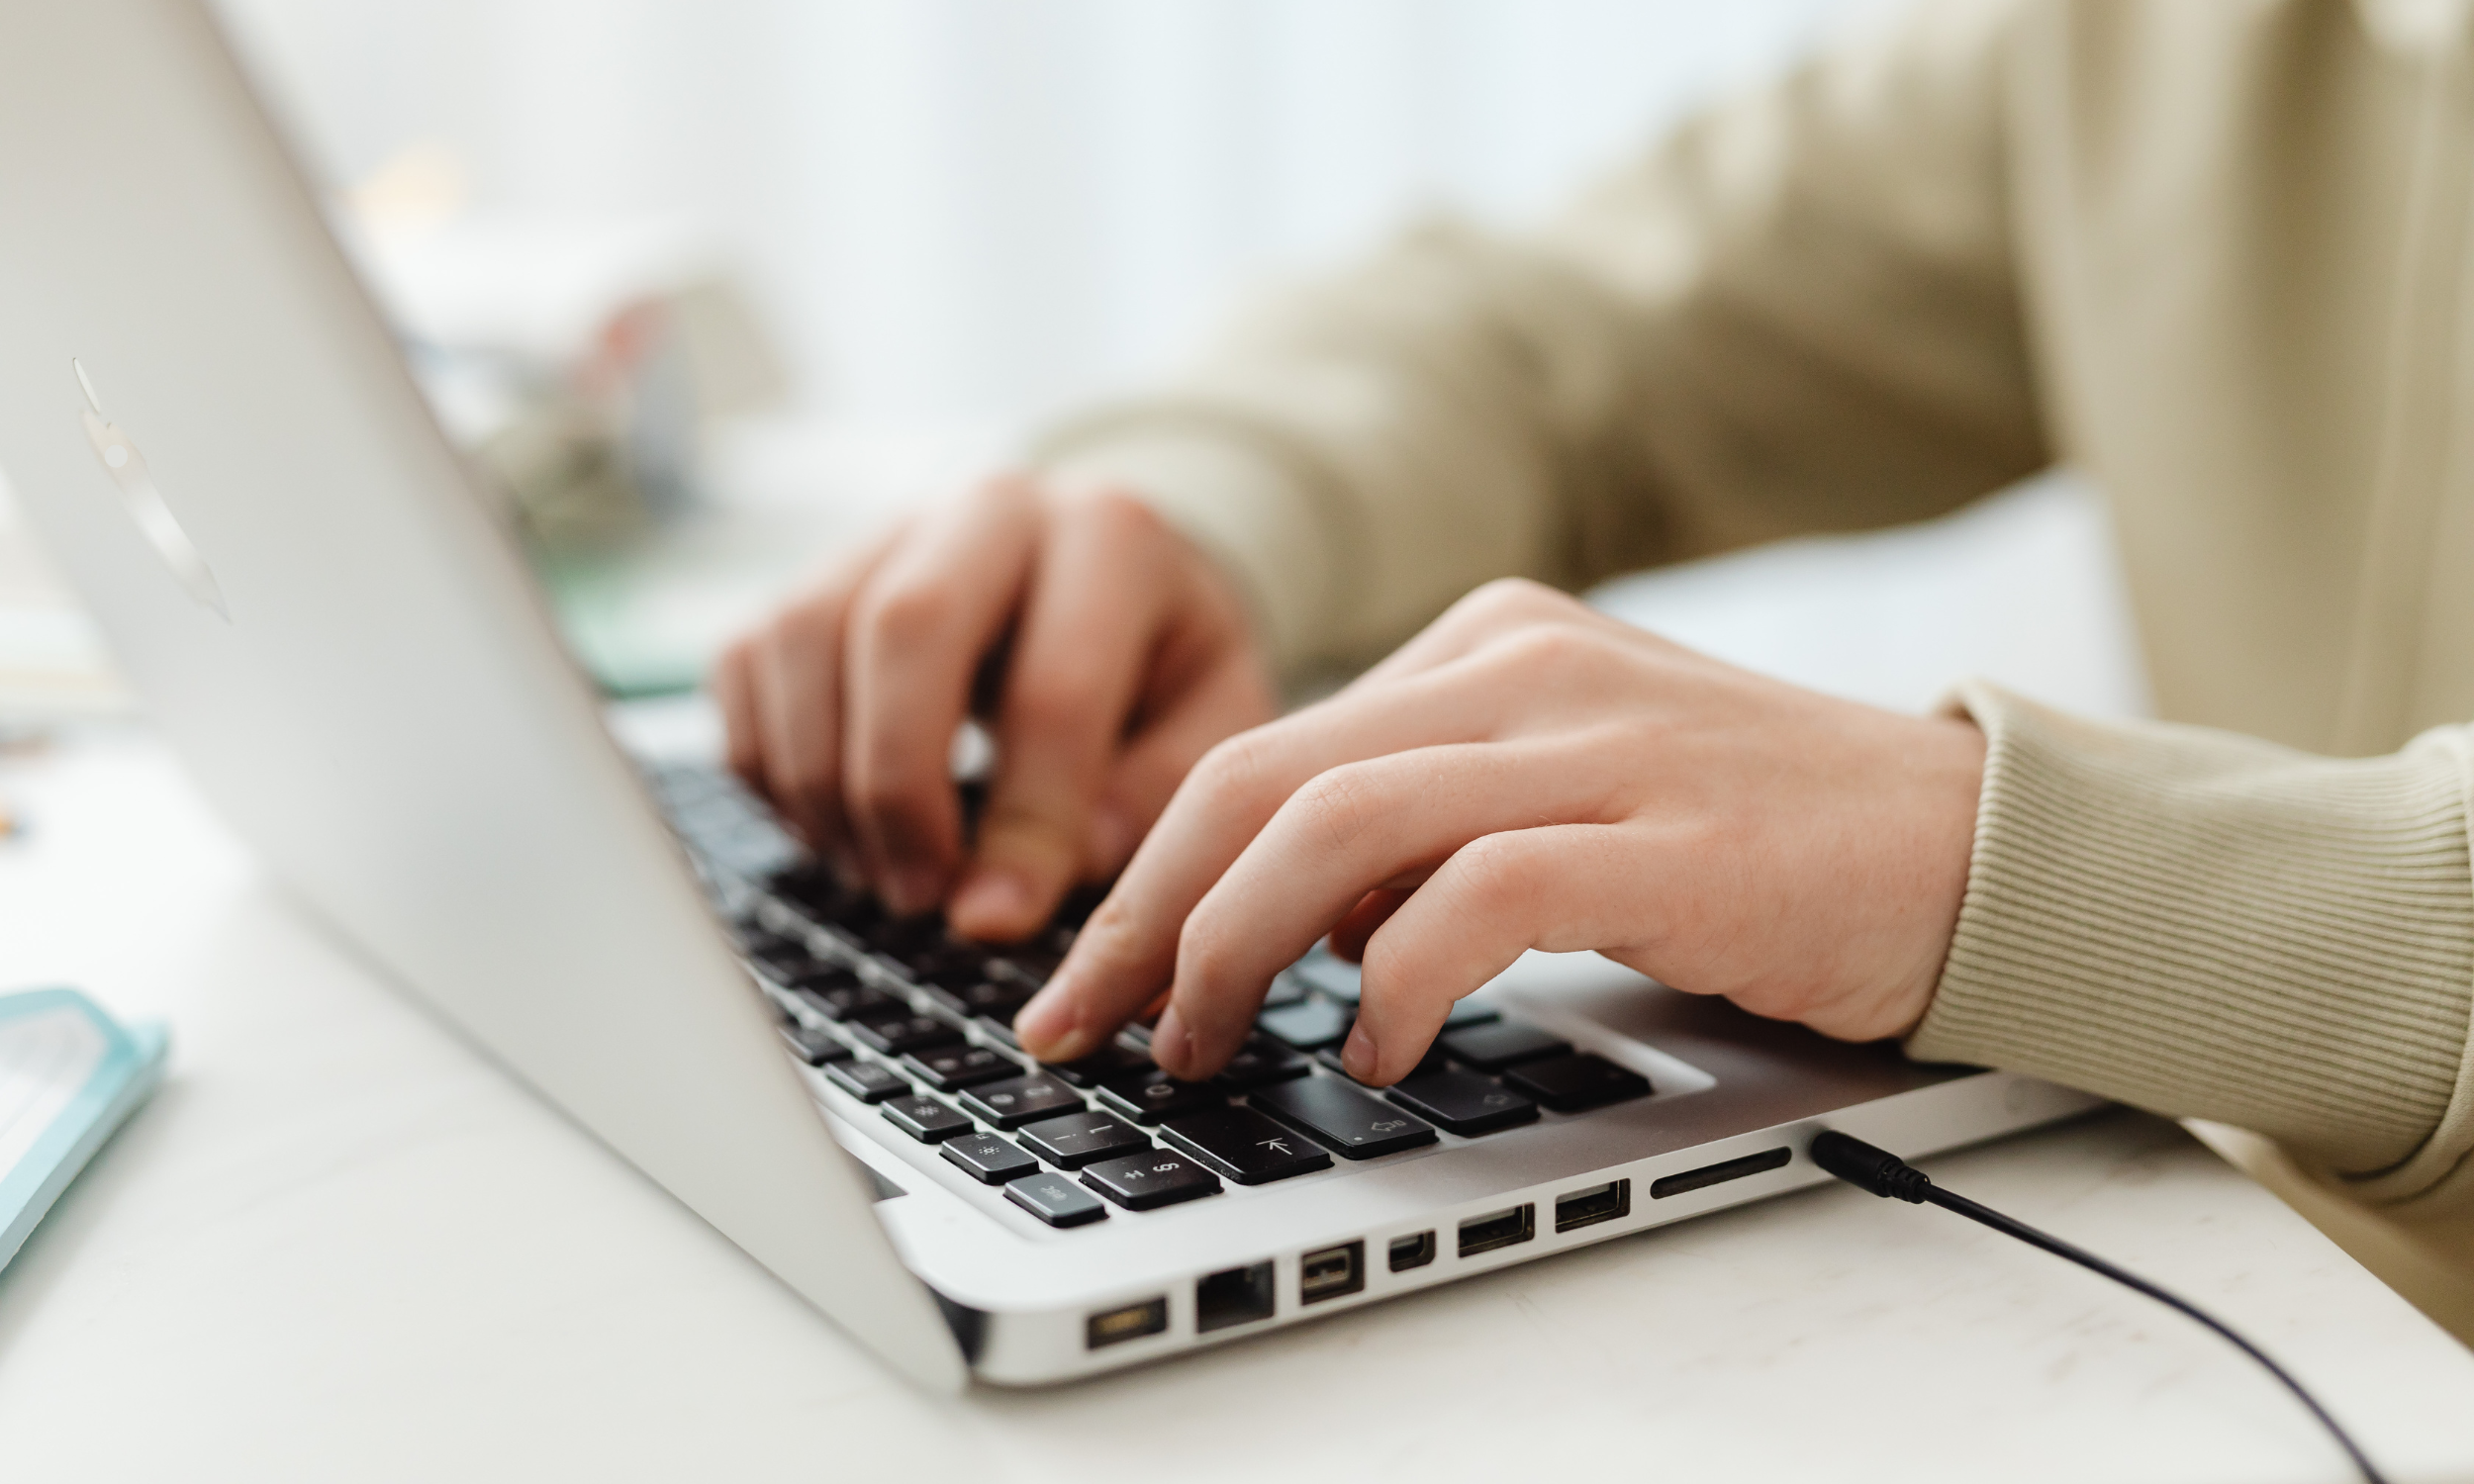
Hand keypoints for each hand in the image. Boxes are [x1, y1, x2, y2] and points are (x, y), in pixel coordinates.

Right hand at [712, 476, 1276, 939]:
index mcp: (1114, 537)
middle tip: (918, 896)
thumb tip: (1034, 877)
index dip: (1023, 823)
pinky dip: (769, 765)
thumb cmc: (1162, 669)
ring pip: (803, 638)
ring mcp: (887, 530)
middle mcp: (992, 508)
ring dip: (822, 782)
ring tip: (879, 875)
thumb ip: (1149, 797)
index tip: (998, 920)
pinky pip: (745, 662)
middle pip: (903, 628)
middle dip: (898, 787)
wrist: (1108, 579)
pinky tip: (834, 828)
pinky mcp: (809, 572)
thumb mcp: (1210, 724)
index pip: (1053, 688)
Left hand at [1015, 578, 1984, 1082]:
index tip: (1088, 977)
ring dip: (1234, 951)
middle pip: (1261, 780)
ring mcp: (1599, 741)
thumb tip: (1277, 920)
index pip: (1261, 751)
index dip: (1147, 873)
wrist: (1970, 840)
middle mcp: (1523, 666)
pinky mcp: (1671, 836)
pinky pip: (1478, 896)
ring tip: (1206, 1044)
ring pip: (1338, 827)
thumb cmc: (1754, 839)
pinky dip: (1394, 980)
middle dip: (1146, 915)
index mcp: (1485, 644)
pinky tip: (1375, 1047)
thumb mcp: (1562, 791)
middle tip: (1088, 1022)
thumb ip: (1425, 828)